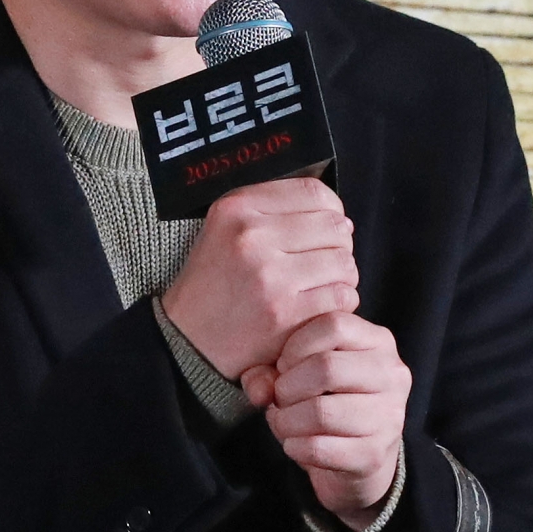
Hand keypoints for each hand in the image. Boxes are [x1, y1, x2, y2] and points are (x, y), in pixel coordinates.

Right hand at [161, 178, 358, 379]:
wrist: (188, 340)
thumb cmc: (214, 284)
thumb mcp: (224, 228)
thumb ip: (271, 211)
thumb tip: (337, 215)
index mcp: (236, 209)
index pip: (313, 191)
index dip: (331, 209)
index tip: (326, 226)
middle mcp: (251, 237)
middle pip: (334, 226)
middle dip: (338, 245)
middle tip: (323, 261)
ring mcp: (270, 277)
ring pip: (344, 262)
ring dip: (341, 276)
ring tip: (320, 285)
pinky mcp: (285, 313)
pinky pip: (342, 296)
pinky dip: (339, 302)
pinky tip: (319, 306)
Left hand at [244, 312, 410, 530]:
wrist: (357, 452)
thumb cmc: (327, 397)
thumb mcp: (307, 368)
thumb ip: (276, 366)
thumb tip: (260, 387)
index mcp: (379, 341)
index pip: (334, 324)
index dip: (296, 344)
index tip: (282, 365)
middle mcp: (393, 375)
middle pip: (327, 367)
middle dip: (287, 386)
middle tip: (278, 397)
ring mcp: (389, 417)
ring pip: (321, 412)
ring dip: (286, 420)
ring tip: (281, 421)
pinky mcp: (375, 455)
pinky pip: (319, 448)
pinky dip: (294, 446)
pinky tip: (293, 444)